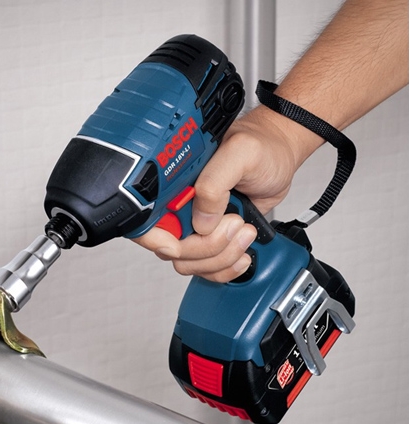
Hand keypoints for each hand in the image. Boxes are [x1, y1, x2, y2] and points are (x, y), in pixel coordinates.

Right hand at [134, 105, 304, 281]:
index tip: (179, 243)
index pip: (147, 223)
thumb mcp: (239, 153)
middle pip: (172, 251)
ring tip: (244, 229)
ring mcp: (197, 228)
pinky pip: (209, 269)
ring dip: (221, 256)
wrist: (281, 156)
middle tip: (233, 223)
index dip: (157, 240)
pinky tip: (242, 251)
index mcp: (174, 186)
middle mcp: (181, 209)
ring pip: (191, 264)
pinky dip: (227, 268)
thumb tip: (200, 221)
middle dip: (206, 247)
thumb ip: (214, 183)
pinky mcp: (214, 241)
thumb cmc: (261, 147)